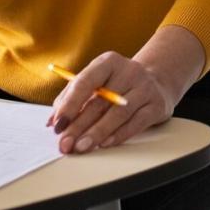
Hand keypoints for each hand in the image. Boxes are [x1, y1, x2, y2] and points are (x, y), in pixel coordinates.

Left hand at [47, 51, 174, 153]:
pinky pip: (137, 122)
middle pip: (100, 101)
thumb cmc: (118, 85)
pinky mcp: (157, 105)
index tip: (57, 125)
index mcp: (108, 62)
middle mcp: (129, 71)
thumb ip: (71, 98)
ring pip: (118, 113)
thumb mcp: (97, 83)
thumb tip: (52, 121)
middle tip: (65, 143)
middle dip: (79, 125)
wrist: (156, 83)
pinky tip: (105, 144)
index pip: (85, 82)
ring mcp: (145, 87)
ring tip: (82, 147)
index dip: (69, 105)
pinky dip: (119, 135)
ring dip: (97, 132)